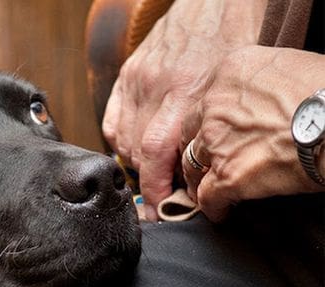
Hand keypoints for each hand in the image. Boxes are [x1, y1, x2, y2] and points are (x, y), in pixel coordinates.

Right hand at [102, 0, 265, 219]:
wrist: (212, 4)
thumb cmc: (230, 46)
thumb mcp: (229, 92)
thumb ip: (207, 131)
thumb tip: (196, 175)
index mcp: (185, 93)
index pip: (156, 153)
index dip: (155, 188)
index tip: (159, 210)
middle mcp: (156, 89)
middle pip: (138, 151)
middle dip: (148, 181)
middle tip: (161, 196)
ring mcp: (136, 82)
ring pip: (122, 141)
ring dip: (136, 163)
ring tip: (153, 170)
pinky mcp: (126, 76)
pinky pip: (111, 122)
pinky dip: (119, 143)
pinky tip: (134, 148)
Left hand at [180, 46, 324, 221]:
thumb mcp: (287, 66)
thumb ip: (260, 82)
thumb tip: (265, 97)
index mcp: (229, 72)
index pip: (206, 99)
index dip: (210, 118)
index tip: (218, 130)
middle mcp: (214, 104)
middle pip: (191, 130)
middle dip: (197, 147)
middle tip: (205, 159)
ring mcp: (216, 141)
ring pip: (191, 164)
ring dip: (198, 178)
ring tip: (206, 187)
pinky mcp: (227, 175)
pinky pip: (207, 197)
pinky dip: (213, 207)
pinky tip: (221, 211)